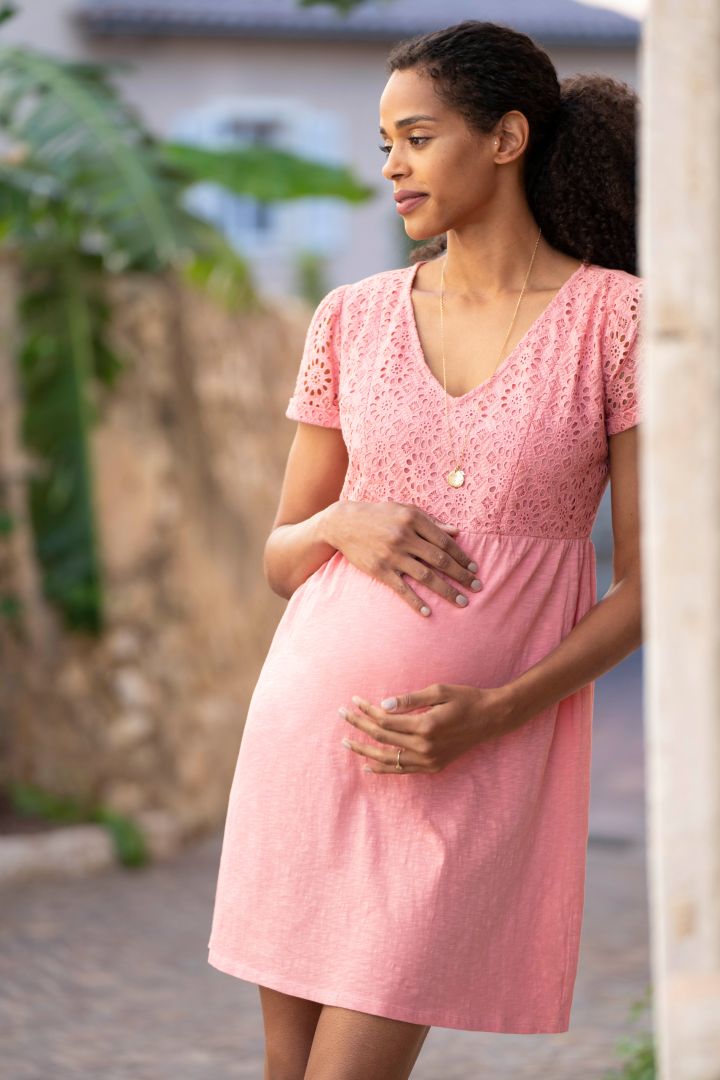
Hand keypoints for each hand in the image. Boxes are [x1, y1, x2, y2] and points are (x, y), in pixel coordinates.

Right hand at [324, 500, 482, 616]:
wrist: (343, 523)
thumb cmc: (378, 514)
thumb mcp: (404, 510)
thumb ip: (431, 521)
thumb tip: (456, 532)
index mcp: (413, 520)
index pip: (445, 541)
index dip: (462, 556)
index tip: (474, 568)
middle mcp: (404, 537)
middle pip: (440, 560)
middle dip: (461, 575)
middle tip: (477, 587)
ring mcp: (391, 555)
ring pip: (426, 576)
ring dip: (447, 591)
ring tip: (462, 602)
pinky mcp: (379, 569)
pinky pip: (402, 589)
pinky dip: (415, 601)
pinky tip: (428, 612)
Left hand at [338, 682, 514, 773]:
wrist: (491, 719)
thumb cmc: (465, 699)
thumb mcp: (439, 691)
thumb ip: (410, 699)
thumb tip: (383, 704)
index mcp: (425, 726)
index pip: (386, 721)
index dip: (367, 711)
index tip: (353, 701)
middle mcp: (425, 747)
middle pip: (382, 739)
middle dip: (359, 726)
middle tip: (342, 715)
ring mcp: (429, 760)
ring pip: (387, 759)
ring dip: (364, 751)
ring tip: (345, 743)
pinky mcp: (433, 767)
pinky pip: (401, 770)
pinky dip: (383, 768)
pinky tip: (367, 765)